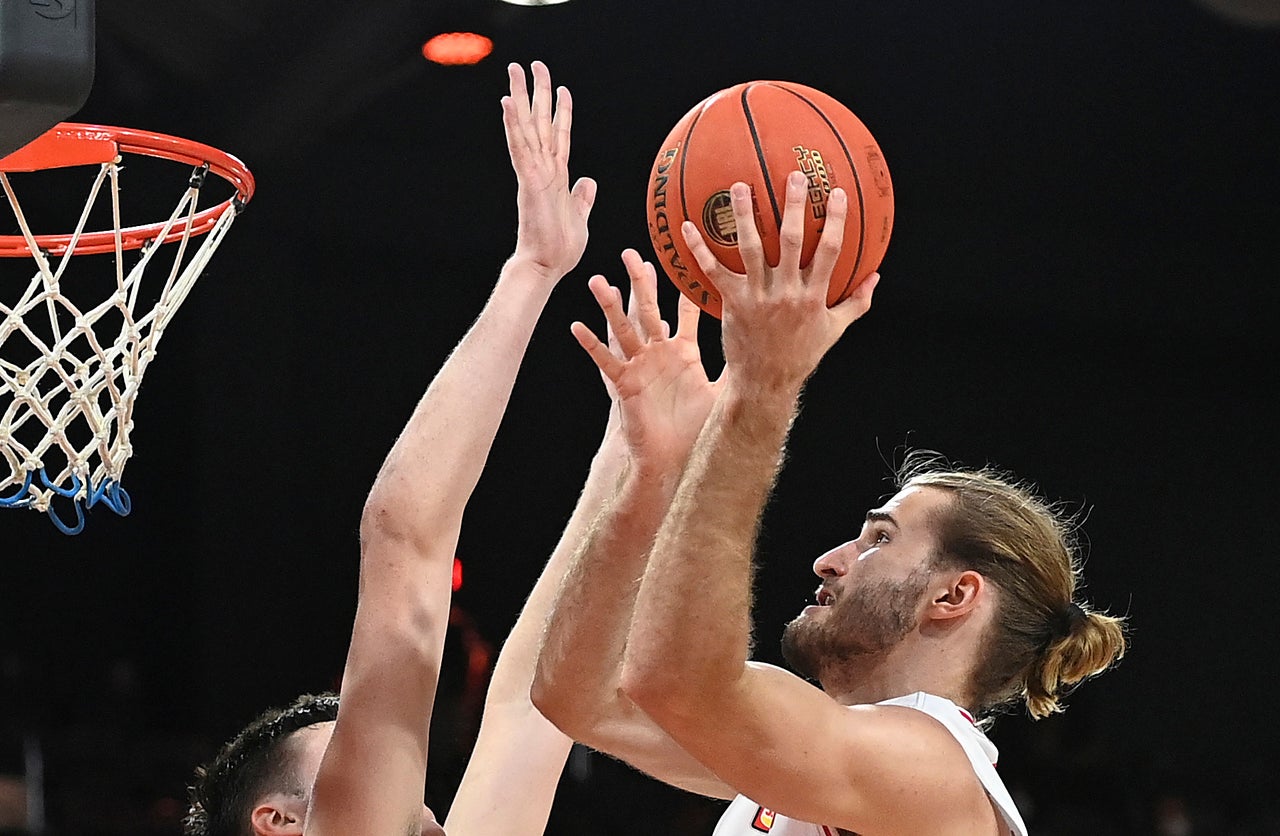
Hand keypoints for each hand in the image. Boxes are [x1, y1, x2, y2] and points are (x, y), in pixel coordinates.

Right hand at [503, 61, 597, 283]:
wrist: (546, 265)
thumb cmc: (560, 248)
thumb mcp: (580, 217)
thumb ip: (582, 198)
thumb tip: (588, 182)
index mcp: (557, 176)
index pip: (559, 136)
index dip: (561, 112)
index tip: (561, 89)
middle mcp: (544, 168)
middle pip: (539, 122)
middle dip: (537, 92)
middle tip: (532, 64)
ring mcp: (534, 172)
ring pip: (526, 127)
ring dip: (520, 97)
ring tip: (515, 70)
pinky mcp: (528, 180)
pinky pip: (520, 146)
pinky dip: (513, 124)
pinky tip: (507, 103)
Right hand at [572, 249, 718, 474]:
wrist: (674, 457)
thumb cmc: (697, 427)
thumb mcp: (721, 391)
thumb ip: (737, 366)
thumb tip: (765, 350)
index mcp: (683, 352)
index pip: (683, 312)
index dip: (683, 286)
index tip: (682, 258)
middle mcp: (659, 353)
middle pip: (648, 309)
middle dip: (639, 281)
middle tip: (631, 253)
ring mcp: (640, 366)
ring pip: (623, 328)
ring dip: (610, 305)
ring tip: (598, 280)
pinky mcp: (625, 383)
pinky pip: (606, 361)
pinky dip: (591, 344)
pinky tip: (577, 326)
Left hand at [682, 171, 879, 393]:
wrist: (765, 383)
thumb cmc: (800, 355)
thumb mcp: (833, 330)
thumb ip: (856, 302)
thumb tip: (876, 277)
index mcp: (813, 296)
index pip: (830, 251)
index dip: (835, 222)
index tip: (837, 193)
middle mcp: (786, 292)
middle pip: (791, 242)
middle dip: (794, 207)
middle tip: (793, 176)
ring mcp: (757, 297)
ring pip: (751, 249)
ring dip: (744, 216)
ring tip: (738, 186)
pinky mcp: (732, 303)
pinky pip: (713, 271)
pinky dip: (699, 249)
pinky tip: (687, 227)